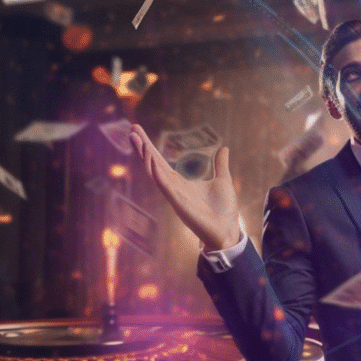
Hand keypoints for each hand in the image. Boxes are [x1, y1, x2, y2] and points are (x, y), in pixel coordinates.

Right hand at [129, 124, 240, 250]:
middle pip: (153, 164)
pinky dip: (157, 173)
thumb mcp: (223, 180)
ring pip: (155, 173)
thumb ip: (220, 164)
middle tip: (132, 129)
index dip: (150, 147)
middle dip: (142, 147)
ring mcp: (175, 195)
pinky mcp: (179, 204)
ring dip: (146, 156)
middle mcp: (173, 188)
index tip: (138, 131)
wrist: (228, 231)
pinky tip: (151, 160)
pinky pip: (165, 186)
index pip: (161, 161)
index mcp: (181, 182)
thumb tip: (224, 148)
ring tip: (137, 139)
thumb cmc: (224, 210)